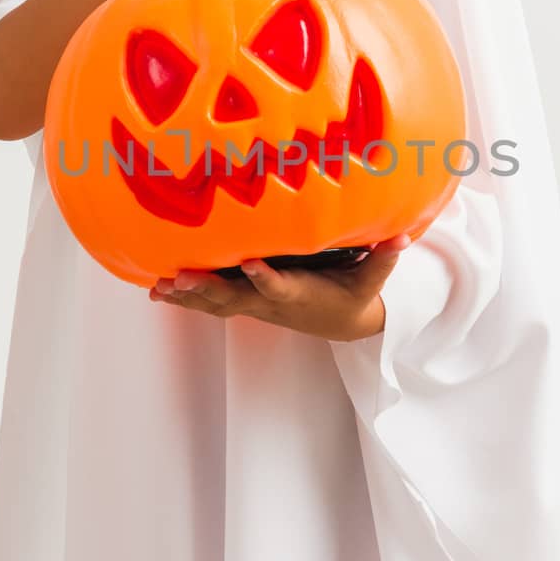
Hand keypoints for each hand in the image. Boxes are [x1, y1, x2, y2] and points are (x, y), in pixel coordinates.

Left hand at [148, 235, 411, 341]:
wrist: (342, 324)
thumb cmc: (355, 295)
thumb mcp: (373, 280)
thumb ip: (384, 258)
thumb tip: (403, 236)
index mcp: (299, 293)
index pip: (280, 286)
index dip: (265, 278)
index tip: (251, 263)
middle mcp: (271, 302)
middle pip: (235, 298)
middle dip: (208, 289)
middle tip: (181, 278)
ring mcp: (255, 305)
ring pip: (216, 303)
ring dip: (188, 297)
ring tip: (160, 288)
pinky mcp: (245, 303)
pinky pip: (209, 303)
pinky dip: (184, 298)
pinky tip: (156, 291)